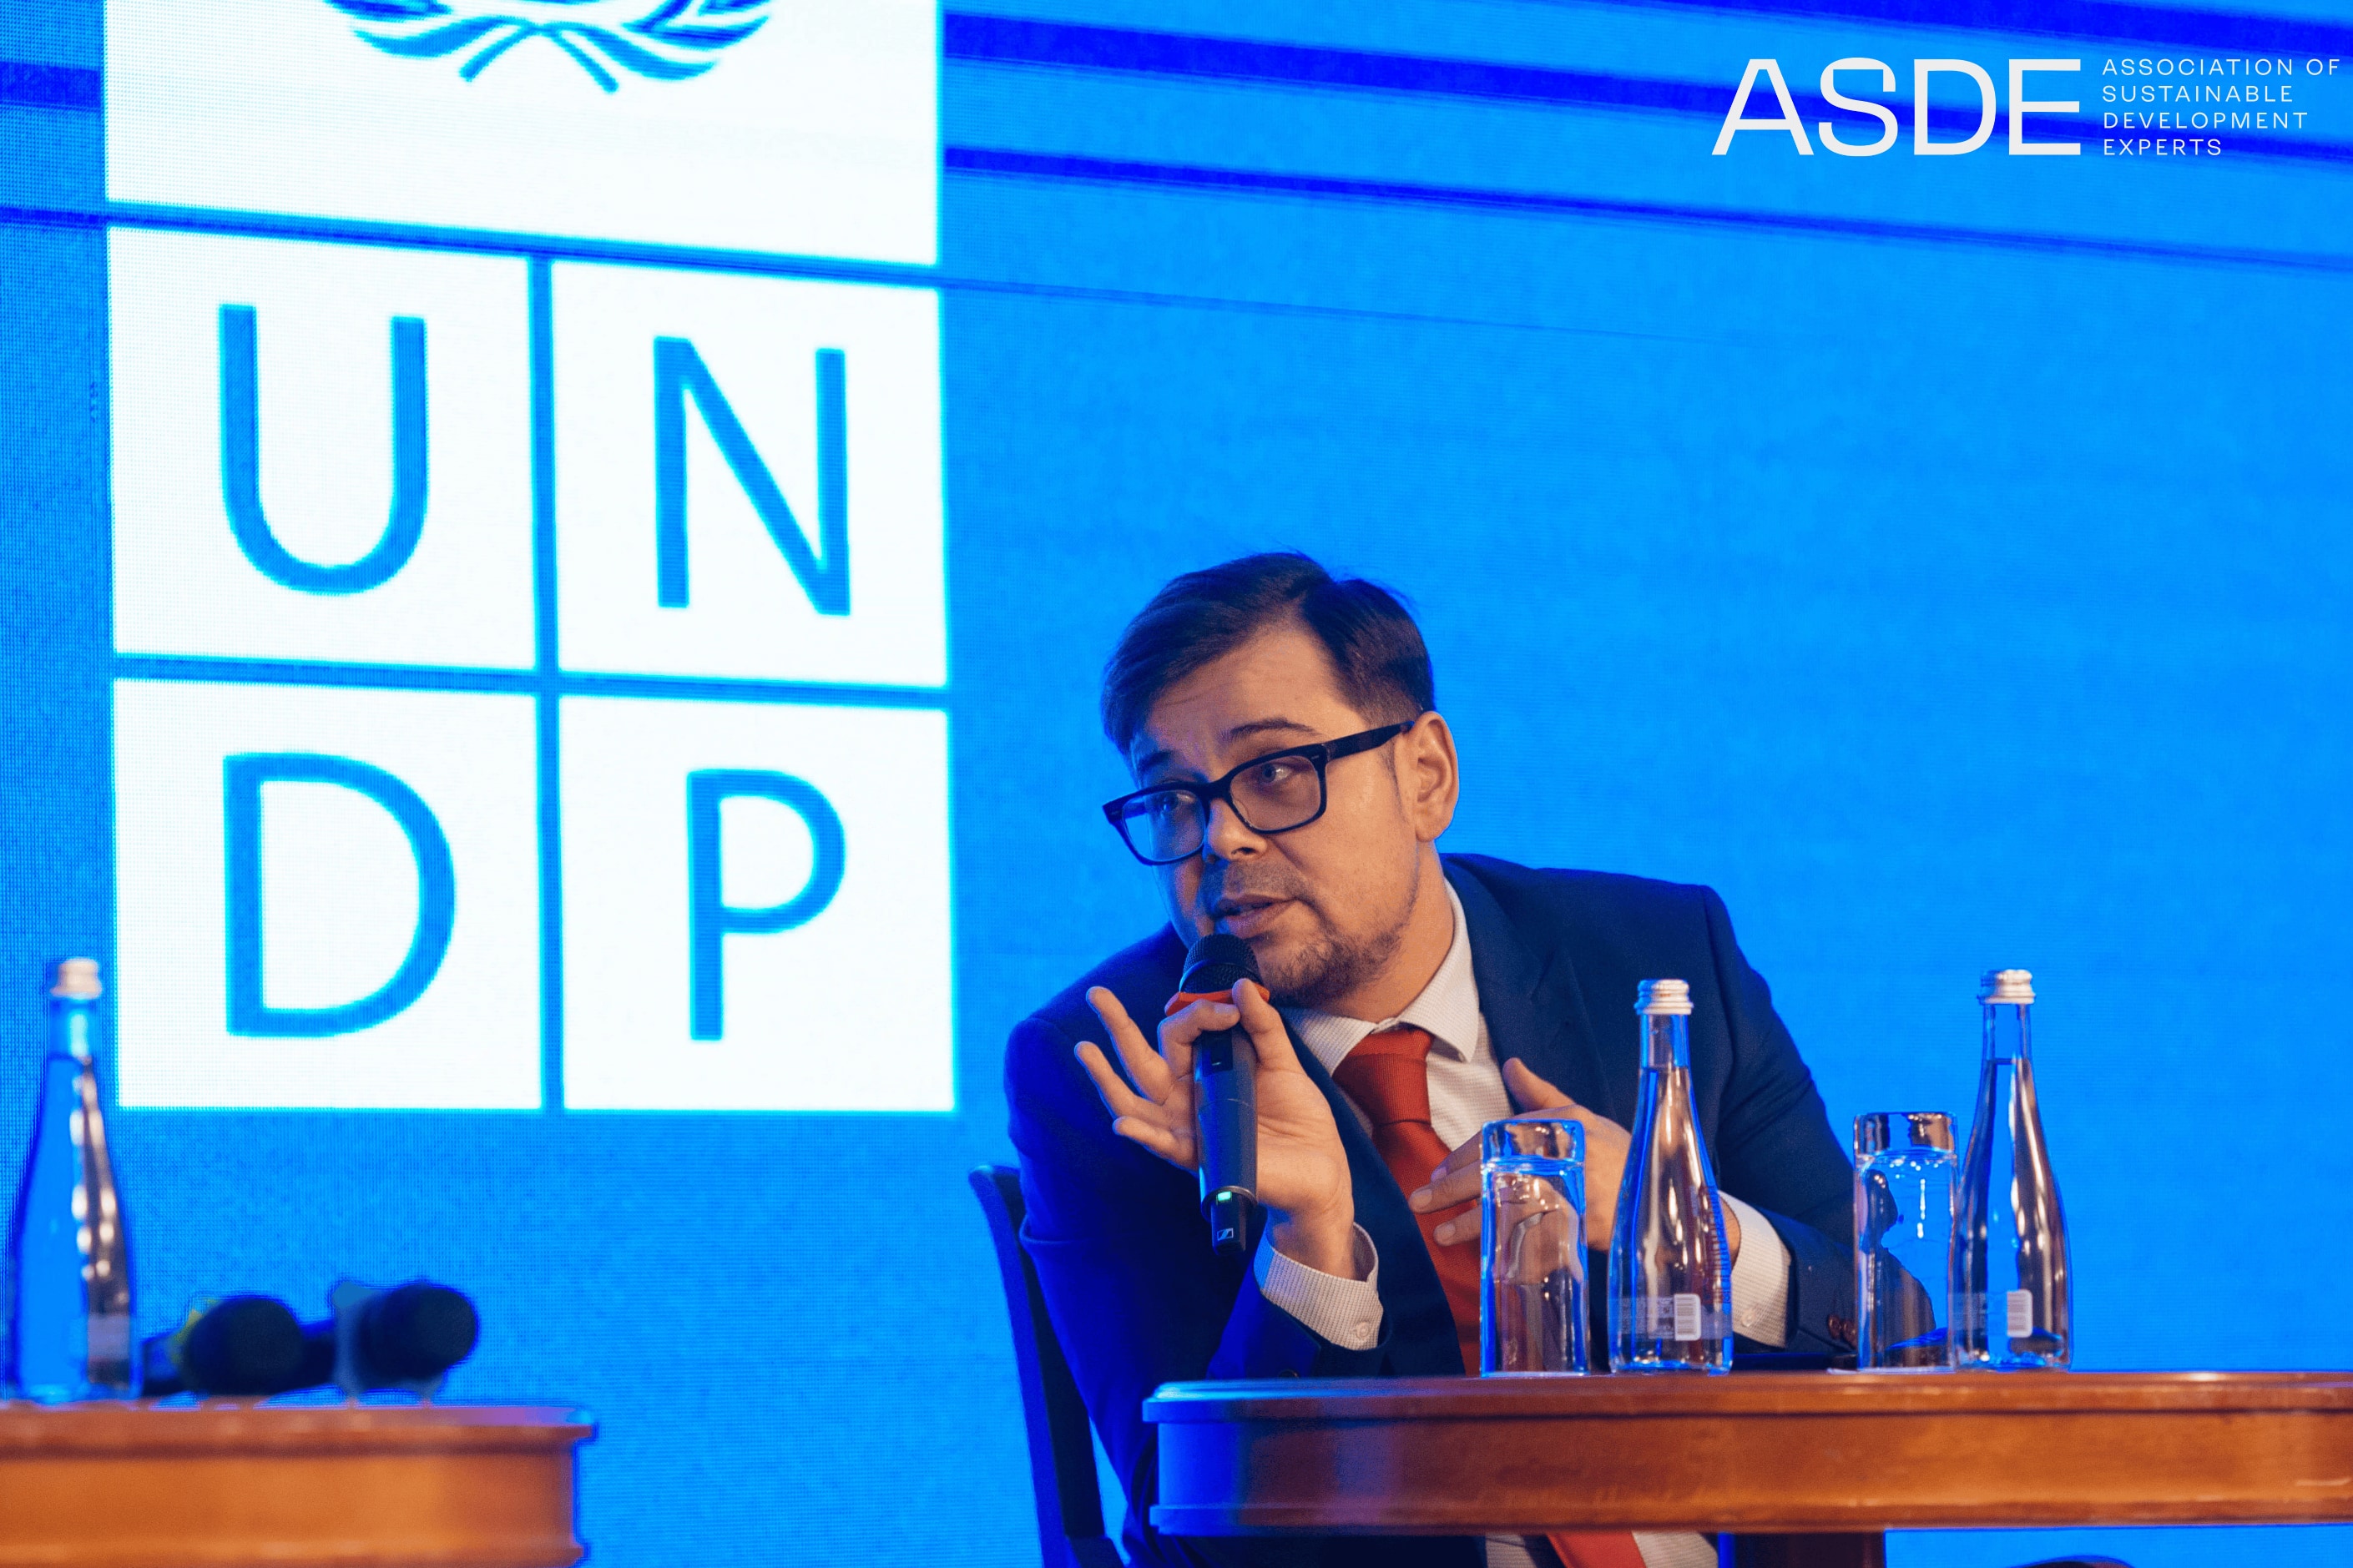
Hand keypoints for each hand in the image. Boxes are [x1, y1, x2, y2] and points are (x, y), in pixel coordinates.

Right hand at [1075, 980, 1359, 1276]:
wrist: (1320, 1166)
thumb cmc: (1298, 1116)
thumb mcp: (1282, 1062)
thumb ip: (1262, 1025)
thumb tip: (1241, 986)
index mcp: (1204, 1070)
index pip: (1180, 1033)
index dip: (1197, 1013)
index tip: (1227, 1008)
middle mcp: (1187, 1096)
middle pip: (1141, 1059)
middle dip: (1117, 1027)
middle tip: (1095, 993)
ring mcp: (1188, 1126)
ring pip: (1135, 1100)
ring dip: (1106, 1078)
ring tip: (1084, 1049)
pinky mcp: (1200, 1157)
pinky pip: (1164, 1144)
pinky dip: (1143, 1134)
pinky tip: (1123, 1122)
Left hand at [1406, 1059, 1737, 1257]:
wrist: (1662, 1192)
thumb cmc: (1615, 1151)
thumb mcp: (1581, 1117)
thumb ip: (1540, 1094)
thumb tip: (1511, 1063)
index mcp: (1559, 1123)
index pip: (1497, 1138)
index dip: (1464, 1156)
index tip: (1439, 1171)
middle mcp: (1563, 1153)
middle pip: (1494, 1170)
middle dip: (1454, 1187)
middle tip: (1421, 1199)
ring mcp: (1573, 1189)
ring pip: (1509, 1206)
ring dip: (1471, 1222)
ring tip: (1440, 1233)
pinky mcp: (1582, 1222)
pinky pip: (1535, 1236)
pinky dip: (1508, 1246)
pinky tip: (1484, 1255)